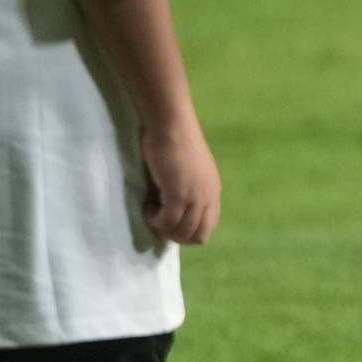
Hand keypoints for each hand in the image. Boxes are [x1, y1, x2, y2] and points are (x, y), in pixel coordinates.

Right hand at [138, 114, 222, 247]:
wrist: (171, 125)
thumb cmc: (176, 142)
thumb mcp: (190, 171)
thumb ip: (190, 189)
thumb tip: (176, 209)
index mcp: (213, 191)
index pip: (208, 227)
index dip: (187, 231)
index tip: (170, 219)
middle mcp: (208, 196)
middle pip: (199, 236)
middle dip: (176, 236)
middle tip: (159, 221)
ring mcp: (195, 196)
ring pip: (182, 232)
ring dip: (164, 228)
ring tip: (152, 211)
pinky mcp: (178, 193)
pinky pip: (167, 221)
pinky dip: (155, 220)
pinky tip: (148, 206)